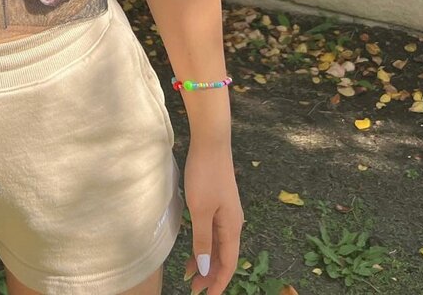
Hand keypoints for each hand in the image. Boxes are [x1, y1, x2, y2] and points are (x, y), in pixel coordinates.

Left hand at [182, 139, 244, 294]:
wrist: (211, 142)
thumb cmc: (205, 174)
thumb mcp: (200, 210)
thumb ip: (203, 240)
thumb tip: (206, 268)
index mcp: (232, 227)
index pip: (228, 264)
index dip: (218, 282)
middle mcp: (233, 222)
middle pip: (224, 256)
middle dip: (211, 275)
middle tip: (194, 289)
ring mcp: (226, 212)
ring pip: (218, 244)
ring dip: (206, 260)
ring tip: (190, 274)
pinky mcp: (218, 202)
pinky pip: (213, 231)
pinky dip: (204, 243)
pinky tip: (193, 248)